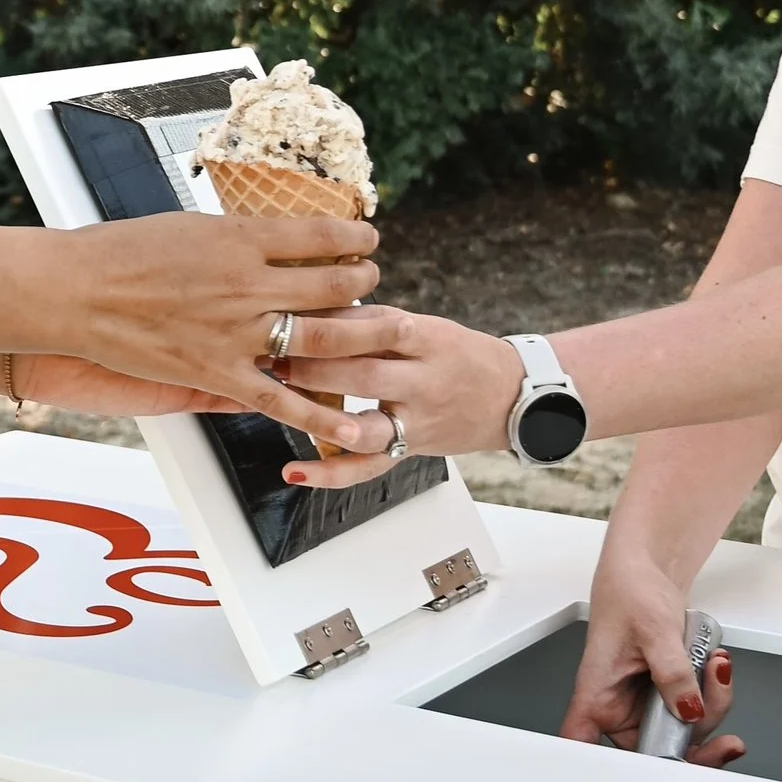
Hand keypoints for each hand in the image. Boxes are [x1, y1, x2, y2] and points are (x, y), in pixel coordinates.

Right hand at [0, 210, 389, 439]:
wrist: (71, 291)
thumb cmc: (116, 252)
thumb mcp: (186, 226)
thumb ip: (233, 238)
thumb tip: (268, 241)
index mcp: (239, 239)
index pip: (320, 235)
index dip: (352, 239)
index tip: (364, 240)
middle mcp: (247, 283)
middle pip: (331, 283)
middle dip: (361, 282)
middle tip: (369, 280)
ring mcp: (236, 332)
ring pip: (321, 336)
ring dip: (354, 331)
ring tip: (368, 329)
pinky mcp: (217, 374)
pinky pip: (282, 401)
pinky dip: (324, 416)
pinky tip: (357, 424)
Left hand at [272, 309, 525, 485]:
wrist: (511, 397)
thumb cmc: (456, 354)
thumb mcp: (424, 326)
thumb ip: (372, 322)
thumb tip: (308, 308)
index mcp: (428, 340)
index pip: (376, 329)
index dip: (330, 324)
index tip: (288, 316)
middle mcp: (425, 383)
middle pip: (366, 376)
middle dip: (314, 367)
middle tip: (271, 355)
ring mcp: (418, 422)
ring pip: (368, 427)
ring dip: (320, 418)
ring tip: (279, 404)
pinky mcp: (410, 450)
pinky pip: (370, 468)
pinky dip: (330, 474)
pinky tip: (293, 472)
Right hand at [561, 561, 739, 762]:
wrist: (647, 569)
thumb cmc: (630, 591)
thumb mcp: (654, 631)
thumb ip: (673, 675)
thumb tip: (689, 710)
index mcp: (597, 695)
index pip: (585, 747)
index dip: (606, 775)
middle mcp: (618, 706)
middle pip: (653, 750)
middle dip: (695, 739)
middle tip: (726, 743)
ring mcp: (644, 701)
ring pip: (684, 730)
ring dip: (712, 705)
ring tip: (714, 667)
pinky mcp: (667, 694)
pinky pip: (696, 710)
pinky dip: (714, 693)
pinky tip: (715, 667)